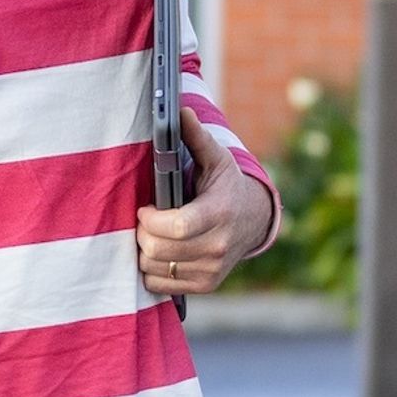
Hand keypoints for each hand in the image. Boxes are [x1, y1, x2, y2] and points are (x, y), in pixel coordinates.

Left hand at [136, 108, 276, 299]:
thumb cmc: (226, 186)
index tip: (145, 209)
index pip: (177, 226)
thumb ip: (196, 137)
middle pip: (158, 250)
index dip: (151, 220)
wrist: (254, 221)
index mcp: (219, 213)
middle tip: (144, 220)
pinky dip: (151, 269)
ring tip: (151, 234)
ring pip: (154, 268)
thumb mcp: (216, 159)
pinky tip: (160, 252)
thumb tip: (180, 110)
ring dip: (144, 251)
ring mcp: (212, 270)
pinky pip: (159, 284)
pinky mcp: (205, 285)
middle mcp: (218, 246)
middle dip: (142, 233)